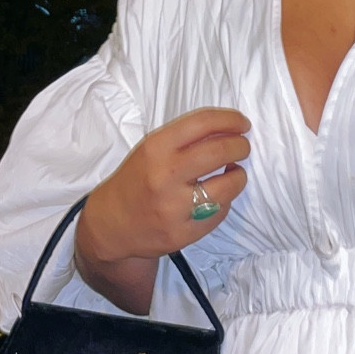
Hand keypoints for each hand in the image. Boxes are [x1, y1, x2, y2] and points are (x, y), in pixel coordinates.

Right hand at [75, 108, 249, 306]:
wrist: (111, 223)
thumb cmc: (137, 179)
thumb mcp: (151, 149)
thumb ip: (185, 138)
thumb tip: (229, 128)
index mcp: (156, 148)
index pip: (202, 123)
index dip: (230, 119)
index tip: (243, 123)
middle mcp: (164, 176)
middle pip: (220, 152)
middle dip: (240, 146)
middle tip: (243, 147)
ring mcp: (173, 208)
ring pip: (227, 186)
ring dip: (239, 176)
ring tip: (234, 173)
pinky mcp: (182, 234)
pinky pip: (219, 213)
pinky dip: (225, 202)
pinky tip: (217, 197)